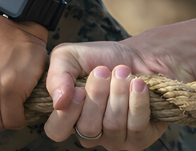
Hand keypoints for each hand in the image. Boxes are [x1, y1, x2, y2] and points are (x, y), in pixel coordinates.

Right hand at [44, 40, 184, 148]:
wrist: (136, 55)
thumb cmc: (99, 58)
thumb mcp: (67, 57)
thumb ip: (56, 77)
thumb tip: (58, 103)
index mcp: (67, 115)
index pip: (56, 131)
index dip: (66, 114)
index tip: (80, 89)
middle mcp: (88, 132)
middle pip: (87, 128)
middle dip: (97, 95)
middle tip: (104, 70)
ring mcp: (114, 139)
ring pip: (113, 126)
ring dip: (118, 93)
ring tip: (123, 71)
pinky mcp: (139, 138)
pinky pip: (137, 127)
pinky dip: (137, 101)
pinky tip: (138, 84)